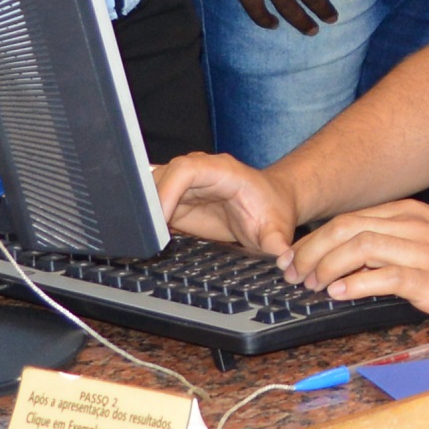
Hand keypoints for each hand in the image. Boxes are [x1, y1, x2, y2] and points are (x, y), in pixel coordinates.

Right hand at [154, 152, 299, 258]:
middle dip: (149, 204)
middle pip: (161, 177)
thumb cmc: (274, 211)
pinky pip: (153, 204)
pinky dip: (147, 219)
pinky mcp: (177, 200)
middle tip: (147, 234)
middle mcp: (199, 172)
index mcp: (222, 170)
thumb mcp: (277, 229)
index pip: (185, 169)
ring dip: (145, 212)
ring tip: (146, 238)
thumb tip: (283, 258)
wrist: (272, 204)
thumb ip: (277, 242)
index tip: (162, 218)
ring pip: (151, 189)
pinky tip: (148, 236)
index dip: (168, 190)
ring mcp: (186, 185)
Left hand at [283, 197, 428, 320]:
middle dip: (311, 251)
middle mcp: (412, 226)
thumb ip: (400, 241)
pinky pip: (383, 277)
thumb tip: (358, 261)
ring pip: (358, 247)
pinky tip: (339, 295)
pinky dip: (353, 285)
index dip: (315, 239)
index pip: (349, 218)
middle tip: (293, 274)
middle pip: (345, 228)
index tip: (296, 259)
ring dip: (325, 267)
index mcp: (411, 214)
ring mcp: (422, 252)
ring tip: (312, 287)